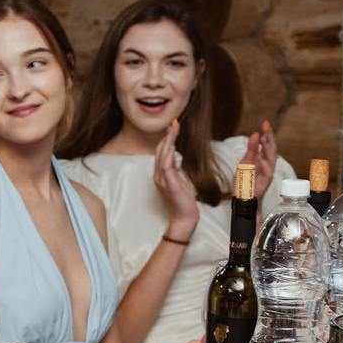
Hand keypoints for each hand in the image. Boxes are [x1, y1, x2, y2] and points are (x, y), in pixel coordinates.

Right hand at [153, 123, 199, 240]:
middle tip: (174, 123)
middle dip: (167, 136)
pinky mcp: (169, 184)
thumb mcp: (178, 183)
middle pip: (160, 151)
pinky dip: (167, 155)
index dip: (166, 139)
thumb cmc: (183, 202)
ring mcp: (162, 180)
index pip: (161, 153)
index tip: (173, 128)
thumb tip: (174, 157)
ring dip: (168, 141)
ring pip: (162, 156)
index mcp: (160, 175)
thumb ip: (174, 170)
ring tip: (173, 129)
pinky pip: (166, 167)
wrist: (183, 219)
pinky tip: (172, 146)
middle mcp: (158, 176)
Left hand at [244, 119, 279, 189]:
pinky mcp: (265, 182)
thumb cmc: (245, 180)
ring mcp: (267, 173)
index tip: (265, 123)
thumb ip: (251, 148)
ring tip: (265, 138)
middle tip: (266, 127)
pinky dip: (265, 165)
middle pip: (271, 149)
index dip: (267, 134)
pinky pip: (267, 173)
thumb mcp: (245, 161)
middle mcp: (267, 165)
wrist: (243, 198)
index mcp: (262, 159)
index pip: (267, 144)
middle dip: (270, 138)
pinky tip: (262, 158)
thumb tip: (256, 133)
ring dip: (268, 149)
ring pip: (271, 159)